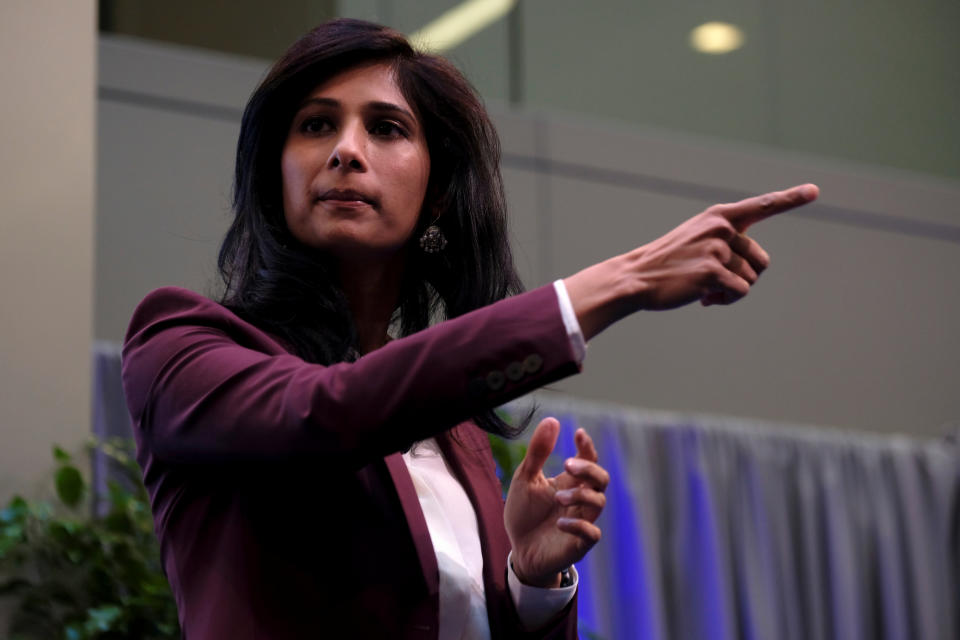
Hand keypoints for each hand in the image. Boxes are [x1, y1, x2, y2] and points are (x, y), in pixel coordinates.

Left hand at [504, 418, 608, 587]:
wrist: (519, 550)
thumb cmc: (524, 514)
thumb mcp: (525, 479)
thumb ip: (538, 453)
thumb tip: (552, 420)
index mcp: (570, 482)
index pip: (588, 460)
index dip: (587, 446)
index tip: (578, 433)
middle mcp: (580, 499)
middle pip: (602, 478)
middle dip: (589, 469)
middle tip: (568, 464)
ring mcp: (582, 520)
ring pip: (599, 502)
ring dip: (581, 495)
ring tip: (558, 497)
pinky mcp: (578, 544)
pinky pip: (592, 533)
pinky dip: (580, 525)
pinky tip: (561, 523)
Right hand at [564, 183, 818, 338]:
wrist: (637, 277)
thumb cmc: (668, 262)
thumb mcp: (697, 240)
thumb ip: (727, 243)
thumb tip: (754, 271)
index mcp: (719, 217)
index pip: (762, 205)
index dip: (791, 198)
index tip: (815, 190)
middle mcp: (721, 228)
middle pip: (760, 260)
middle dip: (745, 276)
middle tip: (716, 281)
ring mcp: (717, 249)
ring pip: (750, 280)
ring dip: (731, 291)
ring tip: (705, 290)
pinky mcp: (712, 271)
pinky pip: (739, 292)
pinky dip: (725, 300)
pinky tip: (704, 299)